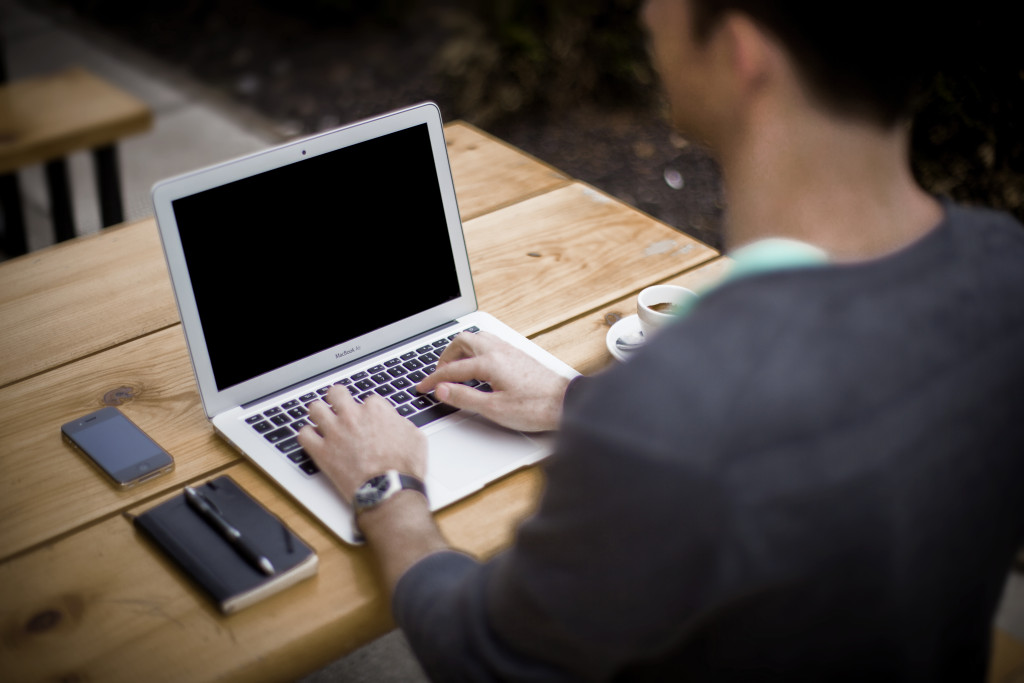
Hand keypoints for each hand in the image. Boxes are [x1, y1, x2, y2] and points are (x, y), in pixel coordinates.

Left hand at [298, 386, 426, 501]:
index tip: (369, 419)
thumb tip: (395, 422)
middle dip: (338, 398)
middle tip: (340, 406)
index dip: (369, 410)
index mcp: (376, 411)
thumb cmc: (404, 468)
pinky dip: (307, 436)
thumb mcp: (415, 438)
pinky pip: (304, 435)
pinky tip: (314, 440)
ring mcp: (335, 433)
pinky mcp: (322, 452)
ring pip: (315, 408)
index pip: (368, 399)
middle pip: (336, 393)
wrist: (389, 491)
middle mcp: (352, 417)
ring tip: (322, 420)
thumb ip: (401, 423)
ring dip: (319, 413)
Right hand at [416, 331, 570, 431]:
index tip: (423, 388)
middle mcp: (498, 350)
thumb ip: (465, 398)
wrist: (565, 403)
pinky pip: (489, 342)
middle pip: (462, 341)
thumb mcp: (494, 409)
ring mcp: (509, 350)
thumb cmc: (535, 407)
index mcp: (489, 362)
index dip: (434, 379)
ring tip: (454, 368)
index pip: (452, 369)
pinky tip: (477, 365)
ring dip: (461, 350)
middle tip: (438, 375)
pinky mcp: (517, 354)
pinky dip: (475, 350)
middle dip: (445, 357)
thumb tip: (442, 390)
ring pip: (477, 338)